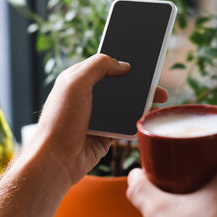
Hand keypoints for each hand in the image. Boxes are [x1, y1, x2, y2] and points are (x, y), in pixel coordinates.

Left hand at [34, 54, 167, 185]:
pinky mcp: (106, 134)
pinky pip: (126, 123)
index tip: (142, 56)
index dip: (122, 59)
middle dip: (138, 82)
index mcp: (78, 79)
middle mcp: (88, 96)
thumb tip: (123, 65)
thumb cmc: (60, 121)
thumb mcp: (75, 83)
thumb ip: (98, 66)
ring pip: (125, 104)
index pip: (104, 64)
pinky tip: (149, 115)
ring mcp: (98, 116)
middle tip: (157, 80)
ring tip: (160, 98)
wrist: (57, 160)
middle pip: (118, 84)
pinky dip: (137, 119)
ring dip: (141, 101)